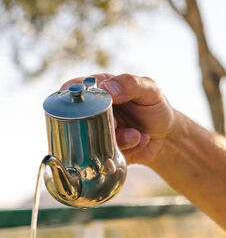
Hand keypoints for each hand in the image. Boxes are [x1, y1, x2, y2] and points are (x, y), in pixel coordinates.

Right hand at [61, 73, 176, 165]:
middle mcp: (92, 110)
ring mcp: (94, 132)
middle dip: (99, 123)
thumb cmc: (155, 108)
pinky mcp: (100, 151)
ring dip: (116, 138)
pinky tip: (137, 141)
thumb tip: (107, 88)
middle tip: (118, 122)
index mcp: (99, 89)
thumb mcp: (150, 90)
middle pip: (78, 117)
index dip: (73, 96)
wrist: (165, 138)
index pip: (73, 88)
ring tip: (135, 135)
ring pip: (90, 139)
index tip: (88, 104)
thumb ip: (130, 84)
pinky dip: (124, 148)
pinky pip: (103, 153)